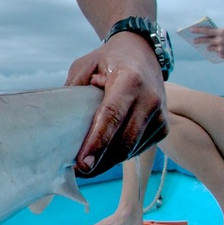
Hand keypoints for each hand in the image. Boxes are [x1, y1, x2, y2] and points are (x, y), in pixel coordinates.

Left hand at [65, 33, 167, 177]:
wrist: (143, 52)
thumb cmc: (109, 60)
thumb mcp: (85, 65)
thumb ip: (74, 90)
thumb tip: (59, 124)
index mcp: (130, 80)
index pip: (111, 116)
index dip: (96, 143)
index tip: (81, 164)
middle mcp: (150, 99)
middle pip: (123, 141)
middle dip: (99, 161)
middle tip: (76, 172)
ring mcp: (160, 115)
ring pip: (131, 150)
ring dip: (107, 161)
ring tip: (86, 166)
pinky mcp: (164, 127)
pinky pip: (138, 149)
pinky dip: (120, 155)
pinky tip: (104, 156)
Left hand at [192, 26, 223, 60]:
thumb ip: (219, 32)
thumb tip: (210, 33)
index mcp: (221, 32)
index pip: (207, 31)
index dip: (198, 30)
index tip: (191, 30)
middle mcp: (219, 40)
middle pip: (205, 40)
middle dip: (198, 40)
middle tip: (194, 41)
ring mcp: (220, 48)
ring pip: (210, 47)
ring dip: (211, 46)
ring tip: (218, 45)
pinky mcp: (221, 54)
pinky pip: (217, 52)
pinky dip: (219, 51)